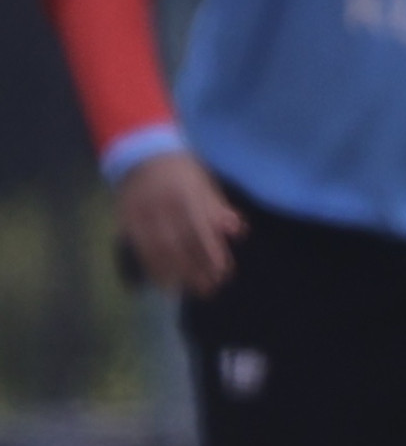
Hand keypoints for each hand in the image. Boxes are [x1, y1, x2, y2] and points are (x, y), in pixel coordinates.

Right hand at [114, 150, 244, 296]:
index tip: (223, 274)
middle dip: (195, 270)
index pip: (200, 231)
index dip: (211, 254)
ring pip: (157, 250)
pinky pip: (139, 248)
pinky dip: (152, 267)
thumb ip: (219, 209)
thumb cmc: (182, 171)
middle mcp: (162, 207)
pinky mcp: (126, 220)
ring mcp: (142, 214)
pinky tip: (163, 282)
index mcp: (186, 196)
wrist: (141, 153)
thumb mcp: (204, 184)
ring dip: (175, 274)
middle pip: (179, 245)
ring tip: (190, 291)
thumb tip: (238, 232)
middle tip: (209, 290)